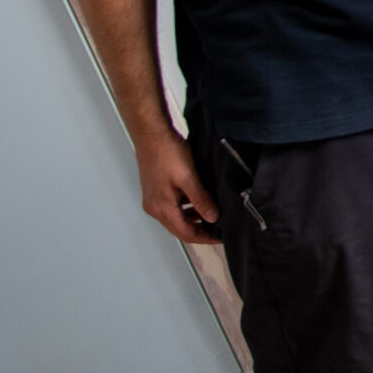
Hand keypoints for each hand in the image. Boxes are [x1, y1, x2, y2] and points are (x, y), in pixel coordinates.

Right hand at [135, 126, 221, 243]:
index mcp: (161, 207)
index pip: (185, 233)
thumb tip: (212, 217)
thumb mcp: (188, 177)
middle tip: (219, 227)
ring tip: (213, 213)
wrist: (151, 134)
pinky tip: (199, 199)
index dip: (205, 237)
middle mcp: (154, 207)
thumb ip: (200, 199)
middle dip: (200, 230)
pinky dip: (186, 207)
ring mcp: (153, 199)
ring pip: (176, 217)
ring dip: (194, 218)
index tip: (220, 236)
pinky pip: (173, 206)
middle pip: (180, 228)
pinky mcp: (155, 191)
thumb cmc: (165, 151)